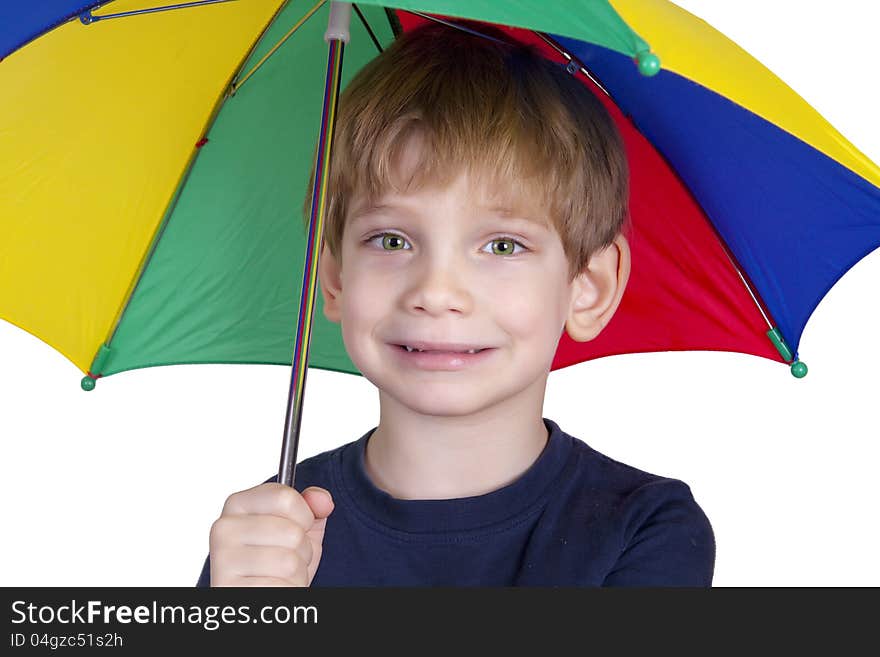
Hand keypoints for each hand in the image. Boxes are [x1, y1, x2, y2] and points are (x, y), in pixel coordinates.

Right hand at [208, 482, 333, 585]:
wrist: (260, 595)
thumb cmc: (277, 562)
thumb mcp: (300, 528)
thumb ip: (312, 507)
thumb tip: (322, 499)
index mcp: (238, 504)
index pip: (285, 497)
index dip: (304, 516)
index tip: (297, 525)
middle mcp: (224, 528)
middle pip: (292, 532)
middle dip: (302, 550)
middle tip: (285, 558)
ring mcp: (223, 559)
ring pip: (289, 562)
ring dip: (296, 573)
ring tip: (279, 574)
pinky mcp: (229, 587)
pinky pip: (280, 587)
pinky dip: (286, 590)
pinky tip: (271, 587)